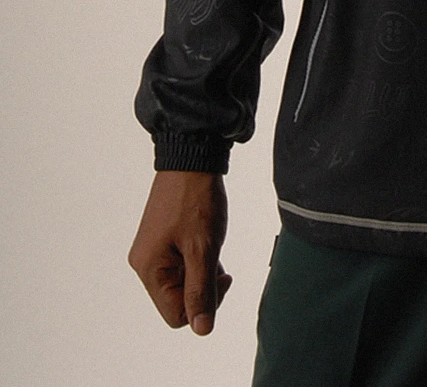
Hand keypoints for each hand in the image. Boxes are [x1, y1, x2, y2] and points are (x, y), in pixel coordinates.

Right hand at [128, 171, 231, 333]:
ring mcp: (152, 250)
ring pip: (181, 280)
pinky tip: (207, 238)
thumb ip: (201, 290)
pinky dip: (197, 257)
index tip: (221, 278)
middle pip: (177, 299)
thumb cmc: (196, 200)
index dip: (203, 305)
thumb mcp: (203, 249)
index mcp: (149, 269)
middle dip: (202, 286)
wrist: (191, 157)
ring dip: (201, 270)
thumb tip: (202, 329)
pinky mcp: (161, 238)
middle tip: (218, 262)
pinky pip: (180, 263)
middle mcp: (145, 263)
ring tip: (211, 243)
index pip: (176, 315)